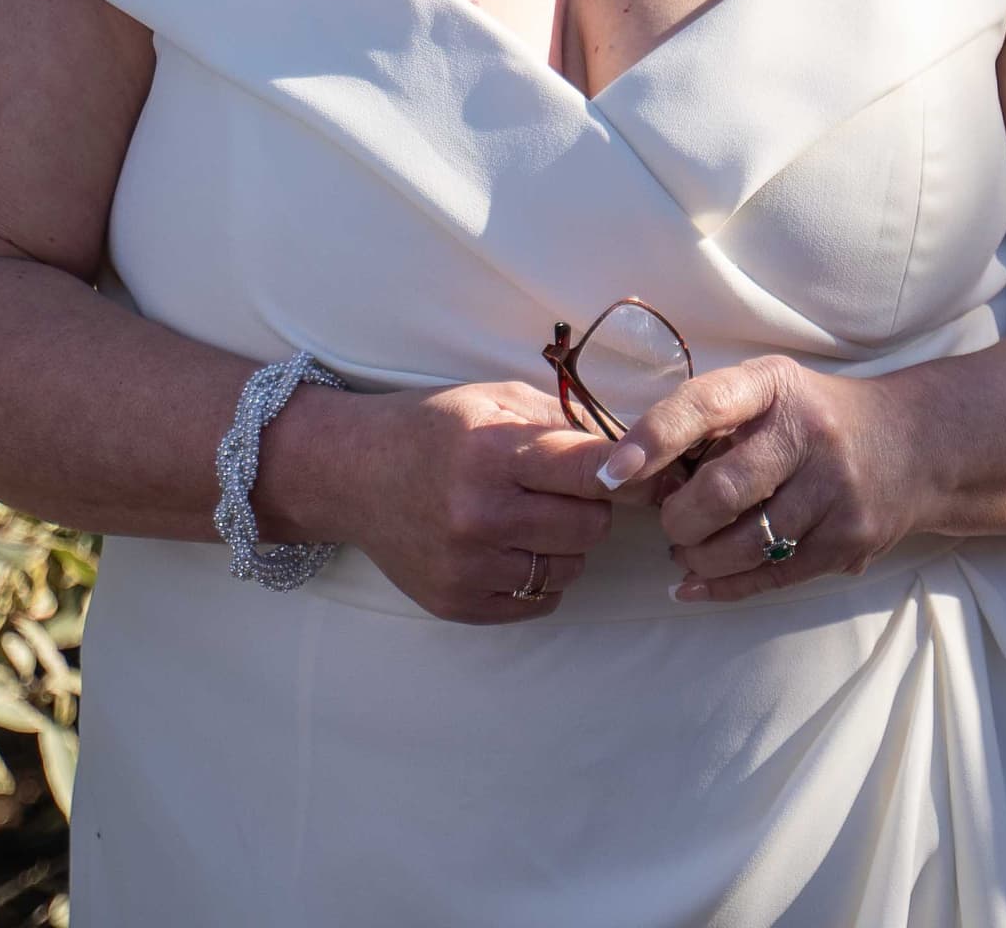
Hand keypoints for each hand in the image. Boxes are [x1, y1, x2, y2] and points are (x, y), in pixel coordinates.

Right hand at [280, 378, 617, 624]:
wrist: (352, 474)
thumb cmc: (433, 429)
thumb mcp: (496, 402)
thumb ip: (564, 422)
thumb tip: (633, 449)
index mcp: (493, 454)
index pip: (593, 472)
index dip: (634, 474)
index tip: (653, 475)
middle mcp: (479, 516)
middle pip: (591, 527)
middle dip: (593, 507)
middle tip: (566, 490)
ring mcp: (466, 567)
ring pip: (569, 567)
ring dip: (566, 544)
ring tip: (532, 517)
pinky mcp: (456, 603)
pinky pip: (538, 602)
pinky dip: (540, 578)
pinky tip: (512, 547)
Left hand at [599, 358, 927, 603]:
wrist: (916, 443)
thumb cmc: (816, 417)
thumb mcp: (771, 393)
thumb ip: (712, 422)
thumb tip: (635, 475)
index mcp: (774, 386)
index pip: (705, 404)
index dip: (654, 438)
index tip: (614, 472)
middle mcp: (809, 432)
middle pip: (720, 492)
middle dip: (678, 520)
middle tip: (672, 524)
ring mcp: (835, 489)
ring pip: (744, 544)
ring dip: (700, 558)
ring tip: (690, 552)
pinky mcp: (850, 538)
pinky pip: (773, 576)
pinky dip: (726, 587)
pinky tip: (698, 585)